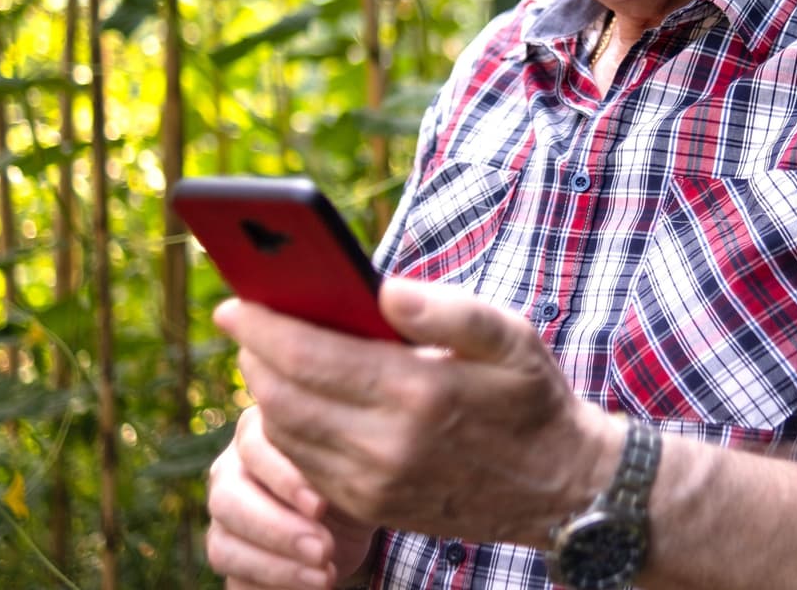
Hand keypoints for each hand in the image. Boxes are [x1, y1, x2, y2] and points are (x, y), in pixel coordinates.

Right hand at [206, 405, 377, 587]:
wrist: (350, 518)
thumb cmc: (347, 479)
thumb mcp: (349, 466)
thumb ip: (336, 459)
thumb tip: (337, 472)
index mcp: (255, 435)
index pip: (253, 448)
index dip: (282, 479)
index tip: (320, 506)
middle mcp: (229, 474)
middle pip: (227, 500)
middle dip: (277, 530)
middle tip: (323, 549)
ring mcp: (223, 522)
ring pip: (225, 548)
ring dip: (276, 568)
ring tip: (325, 575)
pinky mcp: (232, 560)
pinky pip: (236, 582)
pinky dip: (272, 588)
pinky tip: (312, 588)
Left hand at [213, 279, 623, 548]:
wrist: (562, 489)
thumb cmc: (533, 400)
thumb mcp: (513, 338)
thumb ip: (448, 310)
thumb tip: (384, 289)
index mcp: (421, 394)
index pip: (311, 357)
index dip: (264, 328)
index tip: (234, 303)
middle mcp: (390, 445)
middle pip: (284, 399)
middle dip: (254, 357)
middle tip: (246, 324)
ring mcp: (377, 484)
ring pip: (287, 435)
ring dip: (265, 393)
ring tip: (266, 356)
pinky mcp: (373, 508)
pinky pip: (306, 465)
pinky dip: (288, 428)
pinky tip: (296, 399)